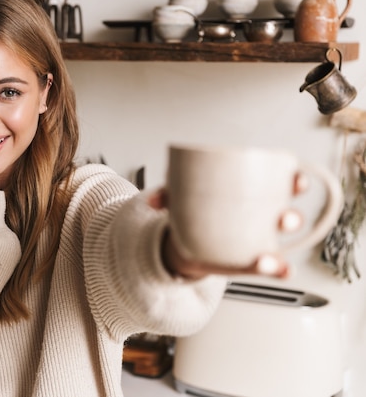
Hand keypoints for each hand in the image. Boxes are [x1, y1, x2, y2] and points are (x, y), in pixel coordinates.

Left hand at [150, 173, 308, 279]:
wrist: (187, 240)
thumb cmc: (193, 211)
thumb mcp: (182, 198)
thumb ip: (169, 194)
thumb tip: (155, 200)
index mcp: (252, 195)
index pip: (281, 185)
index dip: (294, 181)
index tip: (294, 180)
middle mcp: (261, 218)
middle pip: (287, 215)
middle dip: (291, 217)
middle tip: (282, 218)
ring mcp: (258, 242)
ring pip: (282, 245)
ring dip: (282, 251)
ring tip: (267, 256)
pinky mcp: (250, 262)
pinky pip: (270, 268)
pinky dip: (276, 270)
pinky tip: (274, 270)